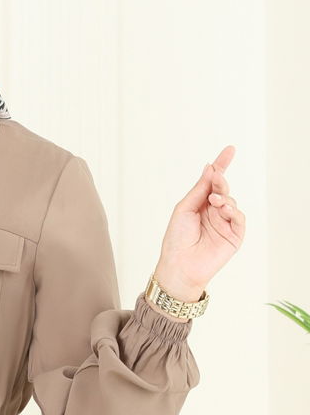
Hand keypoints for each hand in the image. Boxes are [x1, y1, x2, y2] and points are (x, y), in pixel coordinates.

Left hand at [153, 145, 245, 299]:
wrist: (179, 266)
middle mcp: (213, 212)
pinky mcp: (234, 236)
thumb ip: (199, 189)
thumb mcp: (184, 208)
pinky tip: (223, 209)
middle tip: (217, 177)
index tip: (230, 149)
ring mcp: (224, 223)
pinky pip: (239, 218)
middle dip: (220, 181)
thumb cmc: (176, 239)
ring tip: (215, 201)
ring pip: (231, 201)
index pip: (213, 182)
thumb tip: (210, 168)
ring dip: (224, 197)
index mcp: (200, 204)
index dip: (221, 165)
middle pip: (222, 189)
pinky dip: (233, 210)